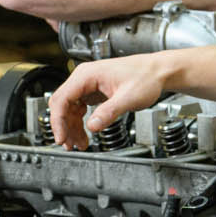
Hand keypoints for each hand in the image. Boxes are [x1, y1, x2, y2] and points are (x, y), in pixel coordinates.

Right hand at [47, 53, 174, 148]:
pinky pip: (79, 108)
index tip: (61, 137)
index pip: (62, 99)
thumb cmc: (145, 77)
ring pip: (69, 109)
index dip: (58, 121)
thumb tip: (92, 126)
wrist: (157, 71)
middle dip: (63, 126)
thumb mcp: (128, 98)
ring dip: (71, 127)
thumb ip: (109, 112)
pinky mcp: (93, 91)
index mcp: (87, 75)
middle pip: (62, 104)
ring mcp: (87, 84)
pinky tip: (84, 134)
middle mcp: (84, 78)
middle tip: (68, 145)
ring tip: (78, 144)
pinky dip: (79, 122)